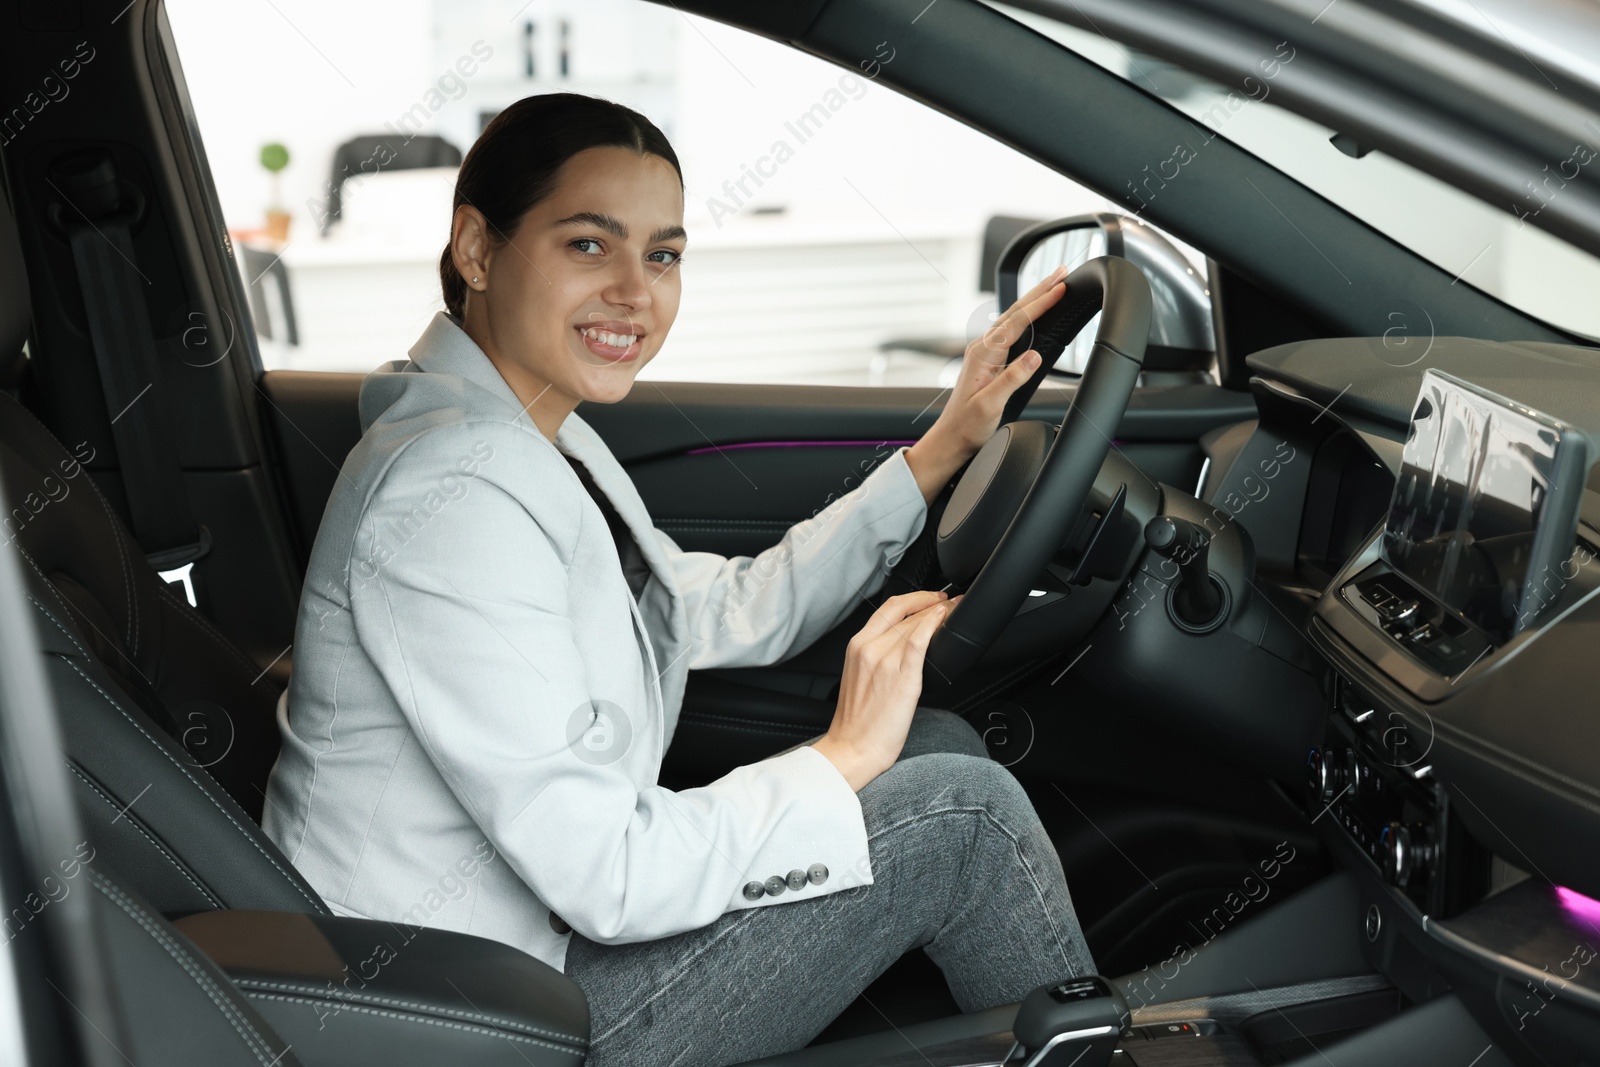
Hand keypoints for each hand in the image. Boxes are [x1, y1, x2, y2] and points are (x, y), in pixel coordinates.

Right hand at [811, 589, 963, 790]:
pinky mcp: (901, 677)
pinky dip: (932, 624)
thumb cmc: (858, 721)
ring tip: (954, 610)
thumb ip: (877, 656)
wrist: (853, 748)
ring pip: (913, 623)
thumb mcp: (861, 677)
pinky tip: (942, 617)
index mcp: (857, 646)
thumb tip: (902, 645)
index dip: (914, 598)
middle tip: (949, 600)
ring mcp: (884, 661)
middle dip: (929, 600)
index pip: (888, 609)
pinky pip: (918, 642)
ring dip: (937, 612)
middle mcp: (868, 648)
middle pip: (903, 612)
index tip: (930, 598)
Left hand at [903, 265, 1072, 503]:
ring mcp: (985, 352)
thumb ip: (1012, 379)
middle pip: (1015, 311)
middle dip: (1040, 290)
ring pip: (1013, 317)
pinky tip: (1034, 312)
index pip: (1017, 321)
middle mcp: (983, 348)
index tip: (1060, 288)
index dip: (1041, 303)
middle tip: (1063, 271)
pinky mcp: (989, 359)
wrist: (952, 438)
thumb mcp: (991, 405)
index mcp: (984, 354)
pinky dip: (1027, 315)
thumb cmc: (968, 425)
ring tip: (1054, 284)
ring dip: (1034, 299)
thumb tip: (1034, 356)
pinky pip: (1011, 329)